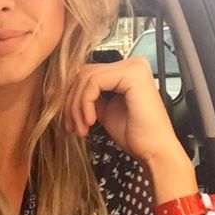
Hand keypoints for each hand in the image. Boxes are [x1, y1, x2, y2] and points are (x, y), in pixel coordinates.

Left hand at [63, 56, 182, 164]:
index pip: (87, 73)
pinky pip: (93, 84)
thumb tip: (61, 92)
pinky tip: (92, 122)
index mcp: (126, 70)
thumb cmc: (135, 134)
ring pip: (85, 79)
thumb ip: (89, 97)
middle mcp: (132, 64)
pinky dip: (85, 104)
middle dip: (71, 102)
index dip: (69, 94)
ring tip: (81, 128)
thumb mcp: (104, 110)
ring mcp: (133, 67)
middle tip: (71, 125)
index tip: (63, 115)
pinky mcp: (131, 75)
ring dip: (76, 107)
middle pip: (84, 74)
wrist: (154, 150)